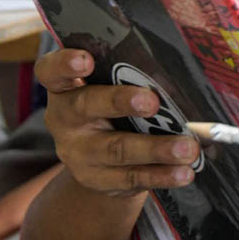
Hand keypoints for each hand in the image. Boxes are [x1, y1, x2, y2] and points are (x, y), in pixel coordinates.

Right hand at [36, 49, 199, 196]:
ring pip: (117, 149)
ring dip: (155, 149)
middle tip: (152, 101)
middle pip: (87, 106)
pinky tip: (184, 172)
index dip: (64, 64)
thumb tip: (182, 75)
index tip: (86, 60)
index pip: (51, 71)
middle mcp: (65, 119)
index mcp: (64, 87)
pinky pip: (131, 177)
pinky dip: (161, 175)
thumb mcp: (112, 87)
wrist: (101, 159)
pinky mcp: (98, 180)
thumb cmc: (113, 106)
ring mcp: (79, 153)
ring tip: (187, 148)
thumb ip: (132, 76)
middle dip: (120, 101)